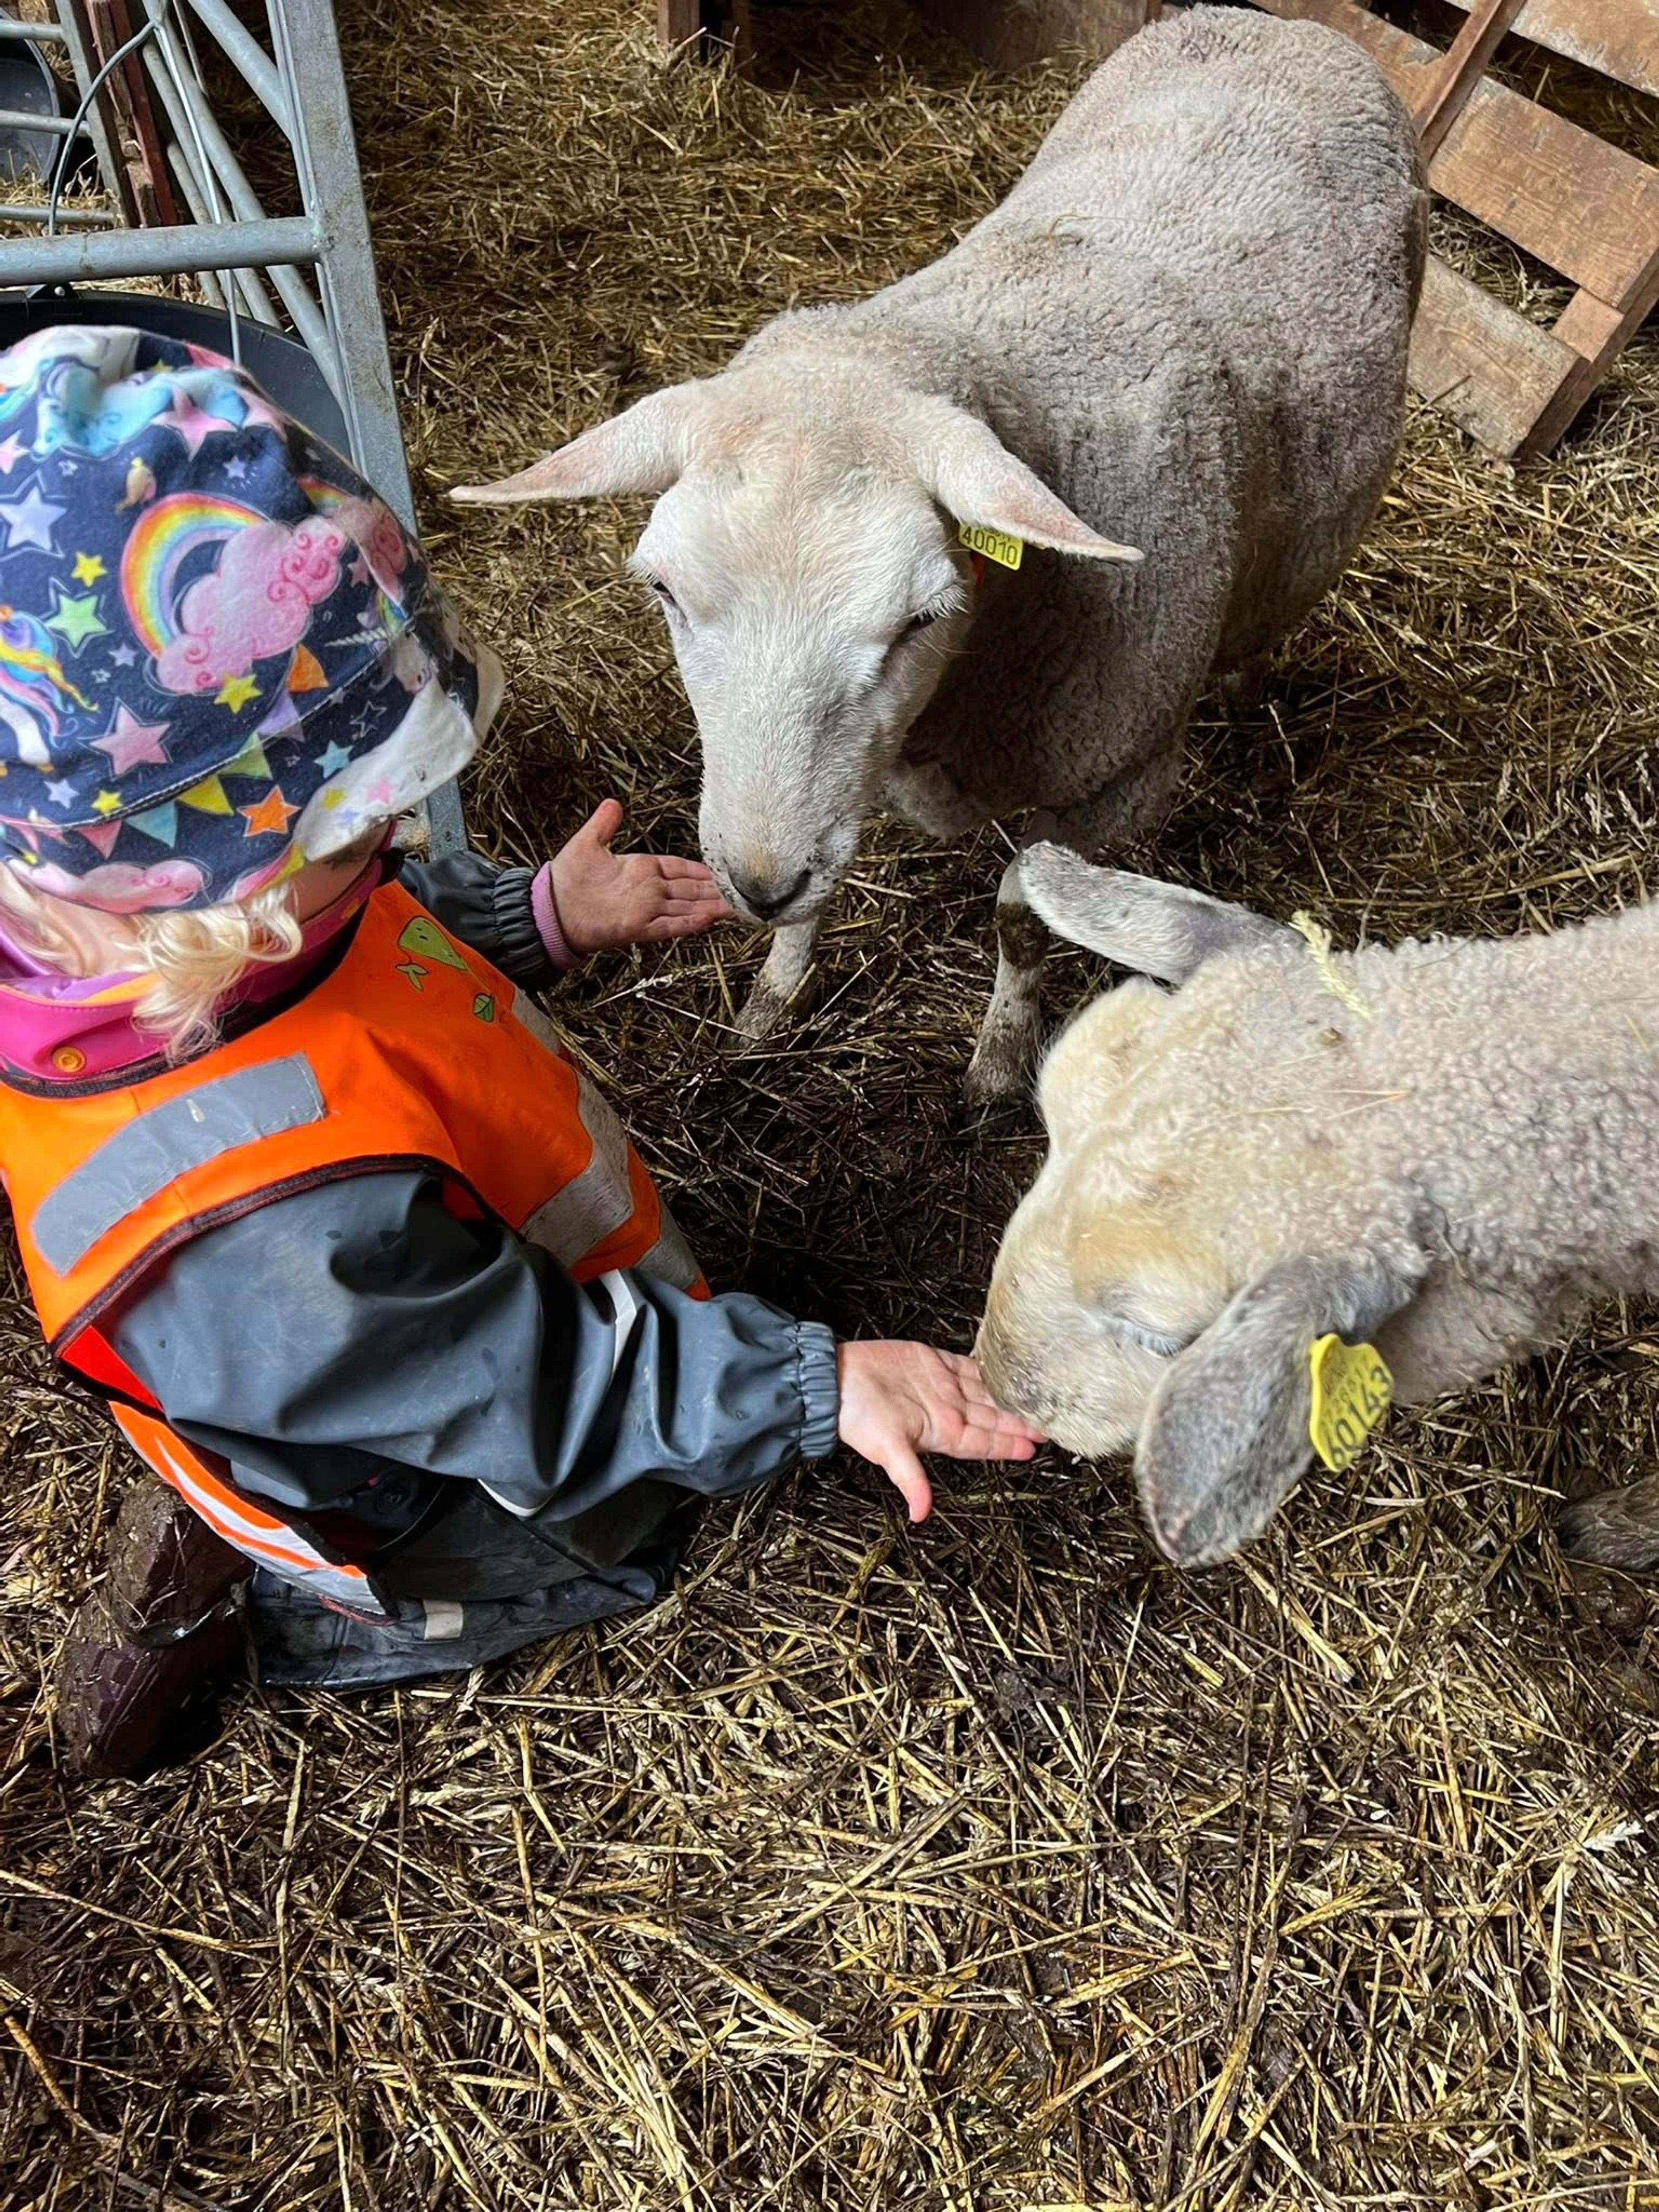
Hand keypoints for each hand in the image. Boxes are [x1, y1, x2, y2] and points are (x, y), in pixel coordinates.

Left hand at [549, 799, 735, 954]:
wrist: (549, 908)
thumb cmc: (566, 879)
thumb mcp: (587, 843)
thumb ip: (604, 824)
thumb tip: (613, 802)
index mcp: (641, 870)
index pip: (679, 869)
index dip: (701, 871)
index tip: (722, 872)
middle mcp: (648, 891)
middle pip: (690, 891)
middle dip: (716, 891)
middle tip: (743, 892)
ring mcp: (645, 910)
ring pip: (687, 909)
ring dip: (712, 908)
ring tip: (738, 908)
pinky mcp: (637, 928)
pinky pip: (669, 925)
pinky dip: (689, 923)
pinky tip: (709, 919)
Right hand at [835, 1341, 1045, 1523]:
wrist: (837, 1379)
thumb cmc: (857, 1417)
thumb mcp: (887, 1451)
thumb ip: (910, 1480)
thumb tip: (920, 1514)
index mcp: (942, 1433)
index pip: (985, 1443)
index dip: (1010, 1444)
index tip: (1035, 1447)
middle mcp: (947, 1411)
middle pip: (993, 1418)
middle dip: (1019, 1422)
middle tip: (1049, 1422)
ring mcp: (942, 1386)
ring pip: (986, 1392)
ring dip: (1008, 1396)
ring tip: (1034, 1397)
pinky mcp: (933, 1362)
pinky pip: (968, 1366)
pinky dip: (987, 1368)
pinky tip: (1003, 1369)